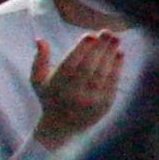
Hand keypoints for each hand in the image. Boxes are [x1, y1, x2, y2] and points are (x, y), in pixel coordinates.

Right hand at [31, 33, 121, 149]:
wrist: (61, 127)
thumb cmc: (49, 98)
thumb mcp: (38, 81)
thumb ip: (39, 60)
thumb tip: (40, 40)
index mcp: (57, 86)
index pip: (70, 65)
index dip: (81, 49)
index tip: (91, 35)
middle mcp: (74, 94)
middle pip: (89, 67)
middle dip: (99, 48)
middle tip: (108, 32)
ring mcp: (91, 100)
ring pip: (102, 74)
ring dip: (110, 55)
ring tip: (116, 39)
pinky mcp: (104, 105)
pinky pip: (112, 83)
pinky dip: (117, 68)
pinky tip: (120, 54)